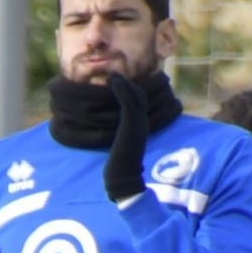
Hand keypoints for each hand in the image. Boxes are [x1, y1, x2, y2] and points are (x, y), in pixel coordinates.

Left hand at [104, 72, 148, 201]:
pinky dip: (123, 90)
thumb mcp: (119, 147)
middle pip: (139, 95)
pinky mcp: (132, 126)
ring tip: (113, 74)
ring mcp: (138, 124)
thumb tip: (110, 134)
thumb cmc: (119, 167)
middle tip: (115, 73)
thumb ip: (118, 138)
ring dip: (124, 83)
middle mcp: (141, 123)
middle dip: (128, 83)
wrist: (124, 179)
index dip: (130, 90)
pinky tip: (114, 81)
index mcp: (138, 126)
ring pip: (135, 96)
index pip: (138, 102)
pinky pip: (129, 103)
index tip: (118, 80)